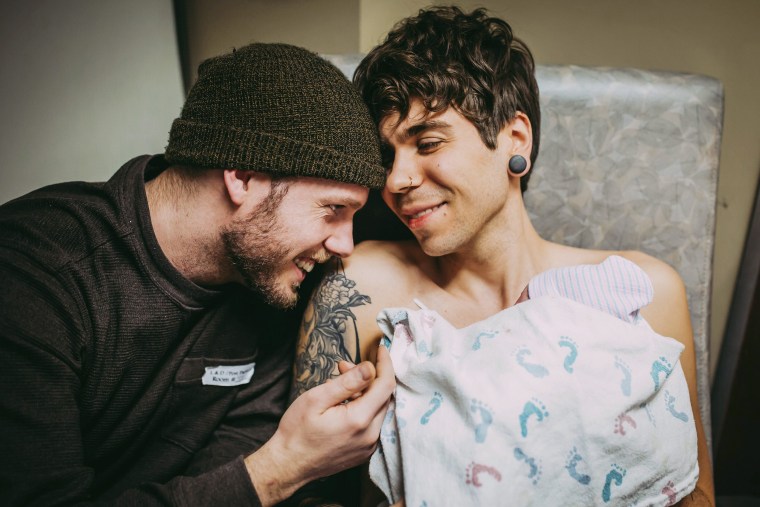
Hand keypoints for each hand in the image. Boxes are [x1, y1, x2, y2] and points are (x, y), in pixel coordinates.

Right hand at [245, 345, 394, 505]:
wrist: (288, 466)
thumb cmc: (297, 431)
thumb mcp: (317, 399)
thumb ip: (347, 383)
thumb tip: (370, 367)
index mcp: (359, 420)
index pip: (385, 385)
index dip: (385, 364)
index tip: (380, 348)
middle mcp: (370, 435)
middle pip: (383, 397)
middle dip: (369, 376)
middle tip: (344, 366)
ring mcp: (369, 446)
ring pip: (378, 409)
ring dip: (365, 392)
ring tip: (339, 384)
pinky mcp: (364, 452)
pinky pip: (372, 423)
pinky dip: (363, 408)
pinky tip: (344, 404)